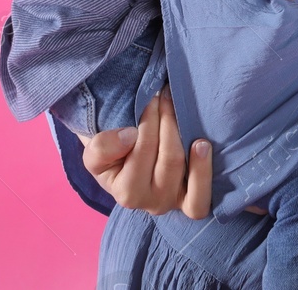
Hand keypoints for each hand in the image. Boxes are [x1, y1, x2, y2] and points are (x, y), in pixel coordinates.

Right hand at [79, 88, 214, 217]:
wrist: (125, 166)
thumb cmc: (111, 156)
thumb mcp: (94, 152)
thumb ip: (101, 147)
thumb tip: (130, 136)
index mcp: (125, 192)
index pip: (142, 151)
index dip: (149, 119)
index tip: (150, 95)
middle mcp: (151, 203)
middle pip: (169, 159)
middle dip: (168, 120)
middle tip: (165, 94)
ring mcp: (174, 202)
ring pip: (184, 170)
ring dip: (184, 135)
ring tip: (182, 109)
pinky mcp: (192, 202)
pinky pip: (200, 198)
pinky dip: (203, 171)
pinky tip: (203, 144)